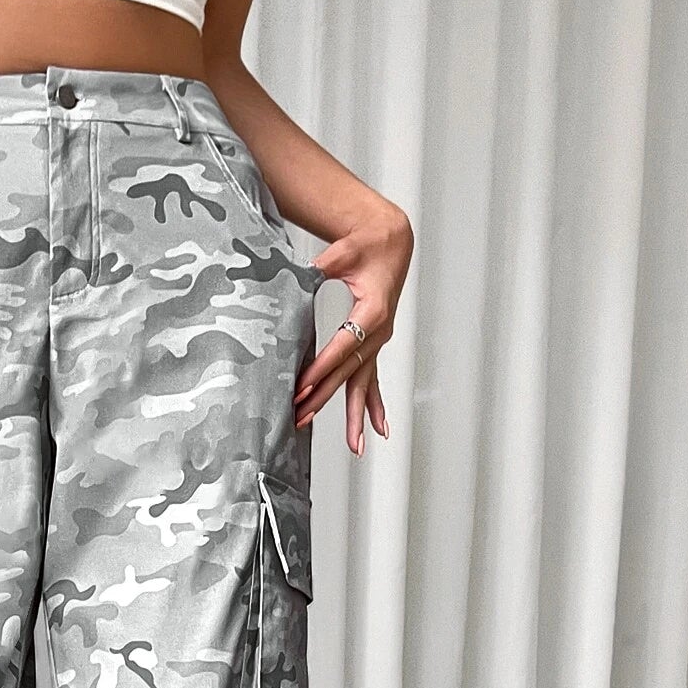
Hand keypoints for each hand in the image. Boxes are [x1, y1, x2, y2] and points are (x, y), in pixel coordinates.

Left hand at [295, 199, 413, 456]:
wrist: (390, 241)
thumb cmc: (366, 244)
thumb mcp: (341, 253)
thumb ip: (320, 267)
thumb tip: (297, 276)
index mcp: (372, 311)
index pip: (340, 347)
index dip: (320, 370)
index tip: (301, 389)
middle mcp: (379, 331)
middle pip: (348, 372)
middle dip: (323, 397)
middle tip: (301, 418)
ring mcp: (379, 341)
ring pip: (363, 384)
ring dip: (356, 416)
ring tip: (356, 447)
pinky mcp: (375, 343)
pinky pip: (374, 380)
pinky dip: (375, 406)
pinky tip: (378, 429)